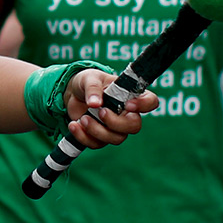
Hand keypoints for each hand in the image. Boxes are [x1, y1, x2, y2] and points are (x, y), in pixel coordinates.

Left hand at [25, 63, 155, 147]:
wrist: (72, 94)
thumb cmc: (87, 82)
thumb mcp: (89, 78)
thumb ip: (93, 88)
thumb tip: (95, 103)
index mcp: (130, 96)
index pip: (150, 102)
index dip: (143, 105)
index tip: (127, 104)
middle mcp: (127, 114)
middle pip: (134, 126)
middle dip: (116, 123)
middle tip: (100, 112)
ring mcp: (114, 128)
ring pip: (116, 138)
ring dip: (97, 131)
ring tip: (83, 119)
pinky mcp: (100, 137)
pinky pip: (97, 144)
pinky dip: (83, 137)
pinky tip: (74, 125)